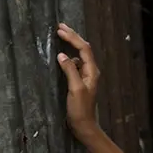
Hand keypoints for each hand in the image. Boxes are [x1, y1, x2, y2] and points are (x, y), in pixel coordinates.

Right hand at [56, 23, 101, 139]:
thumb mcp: (75, 89)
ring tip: (61, 35)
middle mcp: (91, 71)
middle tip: (60, 26)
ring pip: (79, 54)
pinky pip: (75, 63)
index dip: (73, 38)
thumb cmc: (80, 109)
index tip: (60, 30)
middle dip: (73, 36)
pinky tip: (61, 55)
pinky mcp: (80, 81)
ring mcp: (86, 75)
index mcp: (92, 71)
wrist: (84, 125)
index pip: (84, 49)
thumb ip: (70, 71)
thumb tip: (62, 55)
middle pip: (83, 49)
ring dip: (71, 44)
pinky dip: (68, 55)